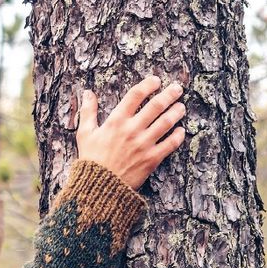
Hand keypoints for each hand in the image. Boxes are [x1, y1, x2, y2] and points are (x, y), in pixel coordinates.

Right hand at [75, 75, 185, 190]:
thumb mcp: (84, 133)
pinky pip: (170, 144)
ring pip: (166, 122)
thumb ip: (88, 111)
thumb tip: (88, 92)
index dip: (148, 85)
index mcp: (116, 120)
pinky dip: (178, 136)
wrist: (99, 187)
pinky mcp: (152, 159)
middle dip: (169, 94)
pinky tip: (181, 131)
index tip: (156, 80)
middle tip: (177, 88)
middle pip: (156, 105)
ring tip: (181, 107)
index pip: (136, 95)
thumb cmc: (91, 159)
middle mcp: (132, 129)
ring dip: (176, 112)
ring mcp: (144, 144)